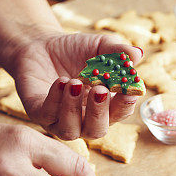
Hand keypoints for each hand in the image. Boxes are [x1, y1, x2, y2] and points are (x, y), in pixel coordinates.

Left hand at [2, 31, 143, 139]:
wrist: (41, 45)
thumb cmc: (75, 50)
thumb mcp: (100, 46)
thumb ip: (118, 51)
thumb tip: (137, 54)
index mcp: (104, 106)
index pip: (120, 113)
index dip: (125, 105)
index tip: (128, 91)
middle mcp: (83, 119)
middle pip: (96, 130)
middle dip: (99, 113)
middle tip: (99, 91)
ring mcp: (60, 119)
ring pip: (70, 130)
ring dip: (74, 108)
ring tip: (75, 82)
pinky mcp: (39, 113)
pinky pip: (47, 115)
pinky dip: (55, 100)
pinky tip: (60, 81)